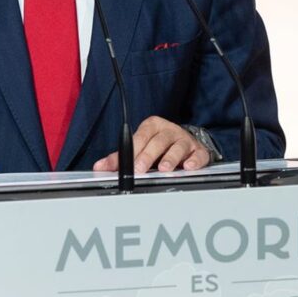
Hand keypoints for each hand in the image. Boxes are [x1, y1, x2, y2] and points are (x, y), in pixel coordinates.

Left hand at [92, 116, 209, 173]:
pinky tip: (188, 167)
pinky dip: (194, 161)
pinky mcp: (198, 150)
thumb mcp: (139, 146)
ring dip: (170, 158)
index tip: (128, 164)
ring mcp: (184, 140)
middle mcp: (169, 131)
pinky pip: (197, 154)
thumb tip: (100, 167)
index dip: (134, 150)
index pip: (141, 136)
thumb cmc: (159, 145)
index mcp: (152, 126)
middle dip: (148, 156)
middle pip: (158, 141)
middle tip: (140, 169)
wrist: (185, 143)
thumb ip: (120, 157)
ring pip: (178, 147)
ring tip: (164, 169)